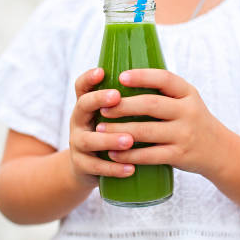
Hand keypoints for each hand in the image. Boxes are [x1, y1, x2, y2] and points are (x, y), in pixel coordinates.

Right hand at [68, 68, 136, 186]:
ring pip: (89, 140)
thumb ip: (129, 99)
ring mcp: (78, 143)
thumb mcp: (113, 114)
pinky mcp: (82, 165)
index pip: (83, 85)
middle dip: (99, 99)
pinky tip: (130, 168)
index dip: (89, 77)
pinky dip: (114, 168)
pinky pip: (95, 168)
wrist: (89, 166)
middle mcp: (79, 120)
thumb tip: (161, 80)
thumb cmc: (110, 132)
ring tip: (129, 139)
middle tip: (117, 97)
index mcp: (88, 104)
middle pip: (83, 105)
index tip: (102, 71)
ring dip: (109, 139)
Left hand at [95, 69, 223, 176]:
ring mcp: (184, 134)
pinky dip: (129, 155)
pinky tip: (114, 153)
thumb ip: (164, 92)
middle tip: (102, 108)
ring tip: (100, 129)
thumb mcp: (187, 100)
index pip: (165, 79)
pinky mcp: (180, 155)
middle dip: (123, 106)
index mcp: (188, 93)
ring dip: (120, 130)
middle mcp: (188, 111)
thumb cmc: (193, 121)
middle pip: (151, 104)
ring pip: (147, 131)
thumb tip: (123, 79)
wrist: (219, 151)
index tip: (121, 77)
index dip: (142, 76)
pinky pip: (150, 155)